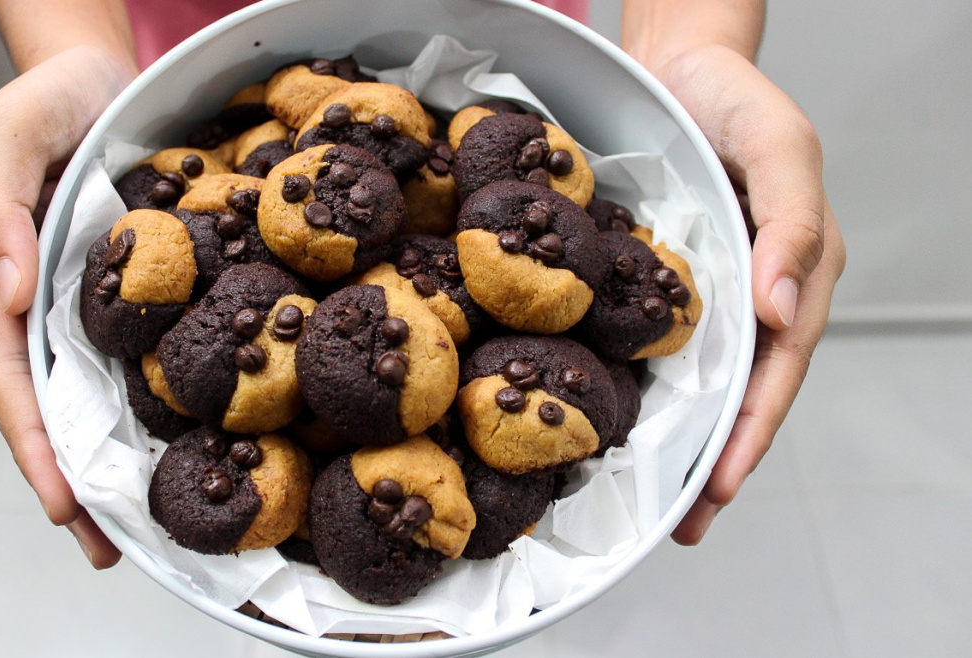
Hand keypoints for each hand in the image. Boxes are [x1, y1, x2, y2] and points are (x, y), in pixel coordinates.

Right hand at [0, 45, 133, 567]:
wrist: (95, 80)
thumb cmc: (46, 102)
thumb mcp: (8, 136)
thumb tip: (7, 290)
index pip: (7, 371)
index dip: (31, 438)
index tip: (60, 498)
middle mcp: (27, 300)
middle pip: (41, 403)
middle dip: (67, 476)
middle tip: (101, 545)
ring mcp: (70, 302)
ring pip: (81, 393)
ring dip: (102, 460)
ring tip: (130, 526)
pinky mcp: (115, 294)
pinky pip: (122, 358)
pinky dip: (137, 407)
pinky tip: (164, 446)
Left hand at [649, 44, 846, 543]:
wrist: (681, 68)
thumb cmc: (737, 102)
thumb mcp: (780, 148)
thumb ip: (790, 223)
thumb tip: (783, 309)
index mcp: (794, 274)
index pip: (776, 371)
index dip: (749, 433)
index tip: (718, 490)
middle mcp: (755, 295)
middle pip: (741, 393)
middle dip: (717, 463)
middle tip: (684, 525)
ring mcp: (711, 293)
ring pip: (702, 381)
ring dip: (684, 442)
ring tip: (655, 503)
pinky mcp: (668, 282)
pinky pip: (662, 345)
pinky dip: (650, 388)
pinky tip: (625, 421)